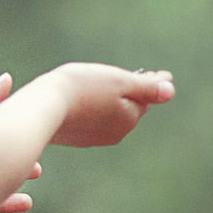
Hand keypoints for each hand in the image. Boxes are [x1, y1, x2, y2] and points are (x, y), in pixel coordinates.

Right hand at [45, 64, 174, 147]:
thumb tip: (170, 91)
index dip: (153, 83)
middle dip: (136, 94)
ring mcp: (93, 137)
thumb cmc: (82, 88)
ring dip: (115, 101)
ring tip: (116, 87)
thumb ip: (146, 88)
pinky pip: (92, 119)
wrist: (42, 107)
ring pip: (110, 114)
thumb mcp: (119, 82)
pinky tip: (88, 99)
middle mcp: (115, 133)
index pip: (146, 98)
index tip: (163, 75)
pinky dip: (95, 108)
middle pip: (129, 108)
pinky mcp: (74, 137)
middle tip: (144, 79)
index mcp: (129, 119)